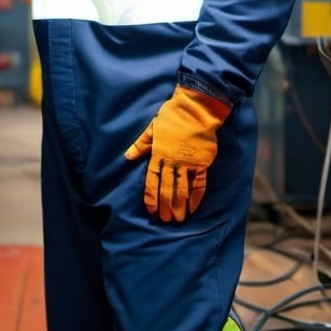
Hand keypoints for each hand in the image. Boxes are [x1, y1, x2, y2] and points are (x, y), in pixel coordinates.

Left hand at [124, 85, 230, 220]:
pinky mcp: (202, 163)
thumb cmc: (172, 116)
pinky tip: (193, 207)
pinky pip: (199, 184)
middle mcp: (173, 162)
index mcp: (159, 154)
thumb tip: (128, 156)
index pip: (152, 180)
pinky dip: (196, 197)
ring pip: (182, 189)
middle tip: (166, 220)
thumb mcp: (152, 128)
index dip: (151, 197)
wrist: (196, 109)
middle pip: (167, 188)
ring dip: (180, 205)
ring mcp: (188, 163)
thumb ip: (141, 144)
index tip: (151, 211)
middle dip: (166, 206)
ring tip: (179, 219)